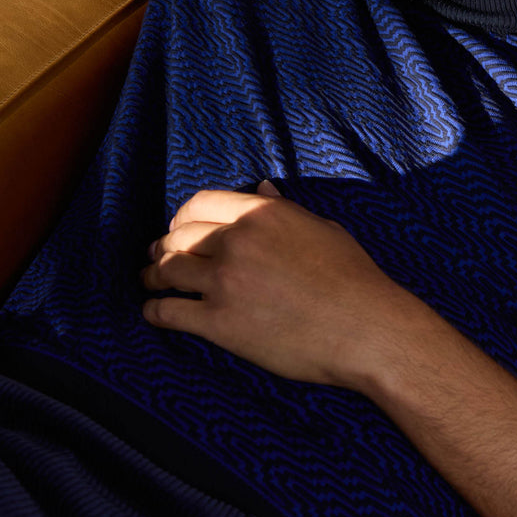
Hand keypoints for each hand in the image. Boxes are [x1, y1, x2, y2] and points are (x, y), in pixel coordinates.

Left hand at [143, 183, 516, 516]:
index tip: (179, 228)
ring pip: (167, 270)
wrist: (366, 328)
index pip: (199, 203)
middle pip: (177, 236)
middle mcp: (237, 242)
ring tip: (150, 282)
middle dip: (163, 246)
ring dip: (152, 275)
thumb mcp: (320, 229)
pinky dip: (155, 312)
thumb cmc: (353, 278)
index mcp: (262, 214)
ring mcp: (224, 283)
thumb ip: (283, 209)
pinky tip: (155, 313)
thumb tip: (260, 188)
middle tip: (159, 257)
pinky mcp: (220, 323)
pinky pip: (169, 312)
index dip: (182, 216)